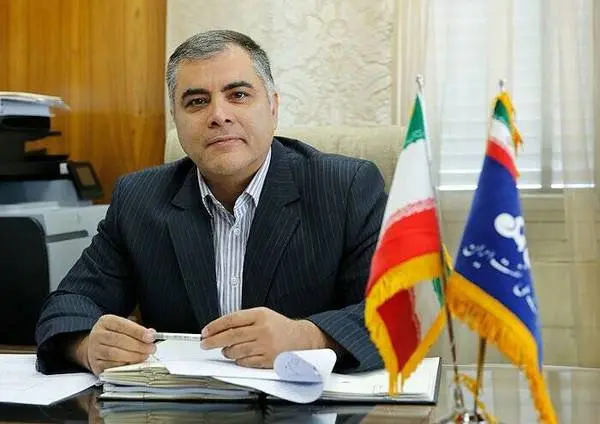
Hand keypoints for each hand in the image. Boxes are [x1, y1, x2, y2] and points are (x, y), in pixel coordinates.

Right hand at [69, 314, 155, 375]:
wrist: (95, 347)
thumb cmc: (114, 335)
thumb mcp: (124, 326)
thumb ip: (137, 330)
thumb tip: (151, 334)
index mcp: (106, 321)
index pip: (122, 325)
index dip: (138, 331)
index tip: (150, 337)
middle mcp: (97, 335)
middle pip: (118, 340)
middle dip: (138, 345)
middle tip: (151, 349)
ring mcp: (95, 350)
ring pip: (114, 354)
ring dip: (133, 356)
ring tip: (144, 356)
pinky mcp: (96, 364)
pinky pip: (111, 367)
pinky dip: (124, 366)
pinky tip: (133, 364)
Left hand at [200, 307, 333, 367]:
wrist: (302, 339)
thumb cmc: (279, 327)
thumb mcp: (263, 315)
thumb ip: (243, 320)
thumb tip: (219, 329)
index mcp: (260, 315)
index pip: (231, 319)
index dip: (215, 326)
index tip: (205, 331)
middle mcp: (262, 329)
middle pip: (231, 336)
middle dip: (213, 341)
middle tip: (205, 344)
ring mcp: (265, 345)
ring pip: (236, 350)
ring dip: (227, 352)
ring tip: (226, 350)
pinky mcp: (268, 359)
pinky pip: (245, 362)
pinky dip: (238, 360)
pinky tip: (239, 357)